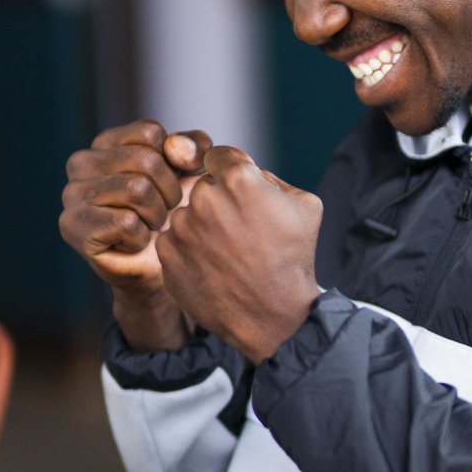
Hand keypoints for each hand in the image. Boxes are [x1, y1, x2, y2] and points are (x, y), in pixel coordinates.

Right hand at [60, 120, 211, 349]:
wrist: (159, 267)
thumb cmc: (171, 215)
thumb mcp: (192, 172)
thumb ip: (194, 146)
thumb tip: (175, 147)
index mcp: (106, 142)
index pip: (151, 133)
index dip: (174, 163)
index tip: (169, 185)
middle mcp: (80, 162)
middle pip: (146, 161)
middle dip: (169, 193)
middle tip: (163, 213)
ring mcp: (71, 194)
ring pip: (137, 190)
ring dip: (157, 217)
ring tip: (148, 227)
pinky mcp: (72, 227)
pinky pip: (126, 223)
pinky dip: (141, 238)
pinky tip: (133, 243)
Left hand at [156, 147, 322, 362]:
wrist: (272, 315)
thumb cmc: (293, 258)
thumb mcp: (304, 204)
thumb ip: (271, 177)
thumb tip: (248, 171)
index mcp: (238, 178)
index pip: (218, 156)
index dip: (231, 173)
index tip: (241, 195)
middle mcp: (204, 197)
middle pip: (203, 187)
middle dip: (218, 202)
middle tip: (240, 231)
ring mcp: (182, 227)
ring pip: (188, 214)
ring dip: (202, 227)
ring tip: (228, 254)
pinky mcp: (168, 253)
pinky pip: (175, 240)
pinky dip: (190, 250)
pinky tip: (213, 267)